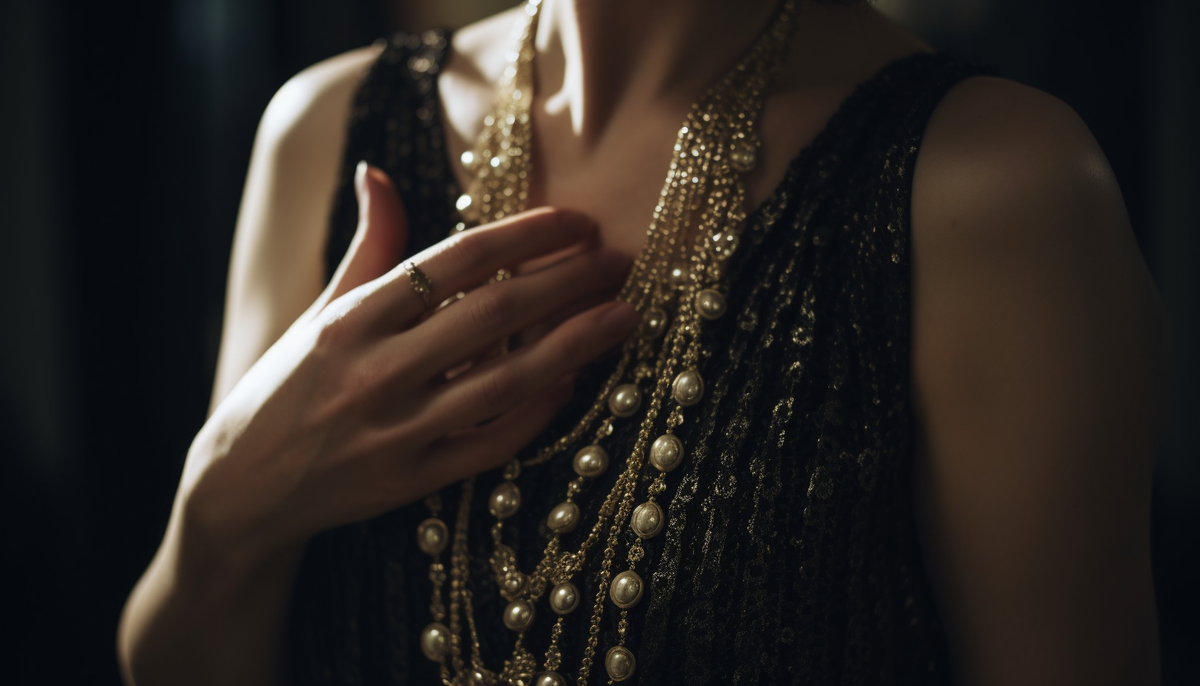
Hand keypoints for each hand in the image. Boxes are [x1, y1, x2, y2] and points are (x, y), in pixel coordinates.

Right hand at [180, 163, 637, 569]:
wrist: (243, 488)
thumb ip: (365, 246)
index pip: (454, 260)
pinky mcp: (412, 481)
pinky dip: (539, 411)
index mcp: (350, 319)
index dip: (524, 235)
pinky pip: (493, 442)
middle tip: (619, 261)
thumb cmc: (287, 387)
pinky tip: (576, 380)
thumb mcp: (319, 312)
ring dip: (574, 345)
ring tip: (623, 317)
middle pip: (492, 316)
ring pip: (505, 382)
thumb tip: (377, 171)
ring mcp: (395, 431)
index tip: (577, 220)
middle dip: (566, 282)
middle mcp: (373, 371)